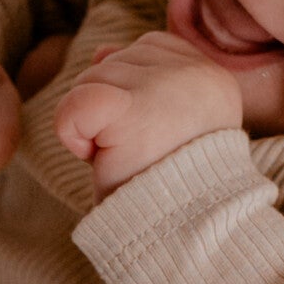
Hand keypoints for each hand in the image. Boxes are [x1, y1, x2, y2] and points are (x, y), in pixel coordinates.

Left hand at [55, 31, 243, 197]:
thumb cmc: (173, 186)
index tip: (156, 137)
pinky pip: (75, 103)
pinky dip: (72, 132)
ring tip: (128, 157)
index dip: (132, 95)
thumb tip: (101, 52)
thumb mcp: (169, 122)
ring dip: (94, 126)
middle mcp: (195, 72)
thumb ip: (143, 80)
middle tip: (140, 152)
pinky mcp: (131, 109)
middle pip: (113, 63)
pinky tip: (98, 156)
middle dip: (109, 110)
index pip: (145, 51)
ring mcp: (165, 86)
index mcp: (210, 75)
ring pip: (89, 80)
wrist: (184, 232)